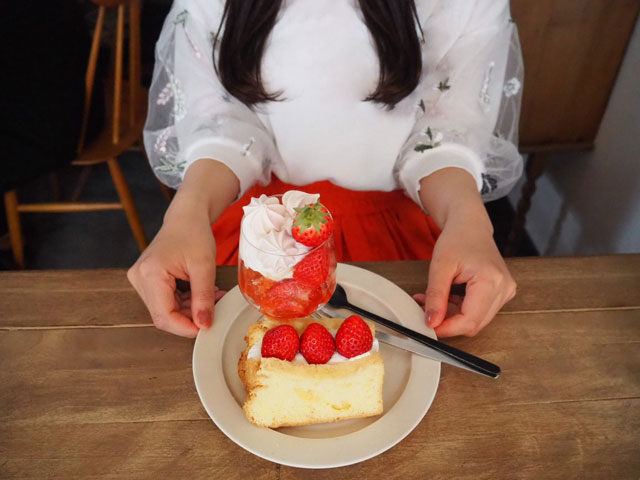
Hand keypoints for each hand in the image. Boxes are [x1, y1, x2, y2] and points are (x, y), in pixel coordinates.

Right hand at [128, 158, 238, 336]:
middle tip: (215, 308)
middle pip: (164, 314)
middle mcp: (139, 278)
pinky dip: (186, 301)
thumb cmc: (194, 234)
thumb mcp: (204, 267)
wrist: (186, 216)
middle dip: (191, 317)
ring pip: (166, 309)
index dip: (185, 328)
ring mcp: (141, 279)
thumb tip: (204, 325)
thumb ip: (203, 298)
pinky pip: (166, 300)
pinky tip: (202, 293)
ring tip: (212, 296)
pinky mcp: (147, 280)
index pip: (164, 316)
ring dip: (191, 309)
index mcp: (150, 273)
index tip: (206, 328)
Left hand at [416, 167, 516, 337]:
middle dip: (448, 321)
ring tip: (433, 298)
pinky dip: (460, 308)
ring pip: (475, 319)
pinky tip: (447, 296)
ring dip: (452, 315)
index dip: (448, 328)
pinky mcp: (501, 292)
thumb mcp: (440, 267)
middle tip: (426, 308)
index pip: (470, 320)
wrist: (470, 225)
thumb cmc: (457, 239)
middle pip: (474, 323)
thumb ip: (436, 296)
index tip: (428, 327)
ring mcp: (505, 291)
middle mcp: (504, 288)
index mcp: (491, 281)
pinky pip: (479, 311)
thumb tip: (432, 323)